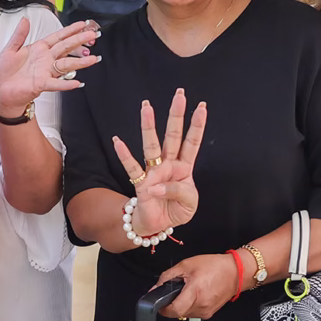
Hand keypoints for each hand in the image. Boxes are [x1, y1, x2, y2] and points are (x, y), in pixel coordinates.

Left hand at [0, 17, 100, 115]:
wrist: (1, 91)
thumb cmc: (5, 72)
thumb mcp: (10, 49)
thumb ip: (19, 35)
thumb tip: (25, 19)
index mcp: (39, 49)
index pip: (58, 37)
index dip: (70, 30)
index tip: (82, 24)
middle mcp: (45, 59)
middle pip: (66, 47)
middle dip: (79, 40)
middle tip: (93, 35)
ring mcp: (45, 72)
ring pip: (65, 64)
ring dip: (79, 62)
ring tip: (92, 59)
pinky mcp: (41, 84)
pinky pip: (56, 84)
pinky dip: (66, 84)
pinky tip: (77, 82)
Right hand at [112, 89, 206, 238]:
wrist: (158, 225)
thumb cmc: (176, 210)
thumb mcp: (189, 203)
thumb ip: (178, 192)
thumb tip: (156, 187)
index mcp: (184, 167)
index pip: (192, 142)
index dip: (197, 126)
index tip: (201, 107)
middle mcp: (168, 164)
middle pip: (173, 135)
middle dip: (176, 115)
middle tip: (179, 95)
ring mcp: (154, 172)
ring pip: (151, 145)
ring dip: (149, 126)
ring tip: (147, 107)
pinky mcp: (141, 184)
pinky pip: (132, 168)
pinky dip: (124, 155)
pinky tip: (118, 141)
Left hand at [155, 254, 237, 319]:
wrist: (236, 272)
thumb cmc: (214, 266)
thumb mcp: (186, 265)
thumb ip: (167, 277)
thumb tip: (156, 288)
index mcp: (195, 292)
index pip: (174, 310)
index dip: (163, 308)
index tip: (159, 303)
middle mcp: (201, 305)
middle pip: (177, 313)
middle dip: (172, 304)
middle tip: (175, 292)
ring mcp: (206, 311)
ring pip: (184, 314)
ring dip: (181, 305)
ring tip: (188, 291)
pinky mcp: (209, 313)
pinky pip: (192, 313)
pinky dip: (189, 305)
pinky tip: (195, 295)